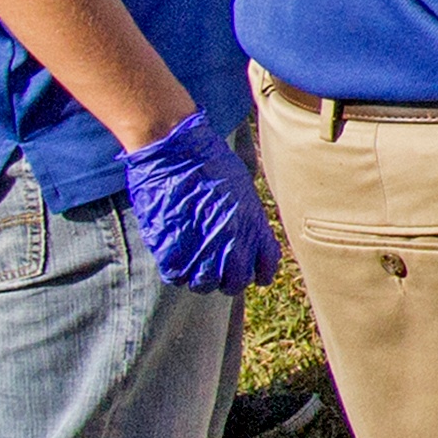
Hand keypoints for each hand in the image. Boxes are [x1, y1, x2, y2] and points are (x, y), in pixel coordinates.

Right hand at [120, 110, 279, 291]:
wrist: (178, 153)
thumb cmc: (211, 162)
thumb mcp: (243, 189)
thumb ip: (248, 218)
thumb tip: (246, 233)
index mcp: (254, 228)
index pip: (266, 268)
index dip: (259, 273)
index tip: (253, 272)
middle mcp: (232, 244)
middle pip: (236, 283)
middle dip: (229, 280)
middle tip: (218, 271)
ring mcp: (202, 250)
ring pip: (205, 285)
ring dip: (201, 279)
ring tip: (195, 265)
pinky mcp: (171, 251)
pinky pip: (177, 277)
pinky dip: (177, 272)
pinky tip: (176, 260)